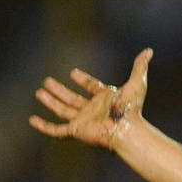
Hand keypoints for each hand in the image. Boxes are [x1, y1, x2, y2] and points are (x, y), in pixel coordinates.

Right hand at [30, 49, 152, 149]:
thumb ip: (140, 67)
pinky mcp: (76, 130)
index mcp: (104, 99)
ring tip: (39, 92)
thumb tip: (149, 50)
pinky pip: (56, 130)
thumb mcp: (136, 83)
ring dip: (51, 101)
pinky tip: (32, 120)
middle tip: (46, 81)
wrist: (125, 129)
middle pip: (72, 99)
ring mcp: (83, 120)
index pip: (91, 87)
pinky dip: (44, 126)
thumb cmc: (131, 109)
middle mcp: (92, 110)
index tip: (73, 73)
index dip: (83, 80)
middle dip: (59, 90)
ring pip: (62, 110)